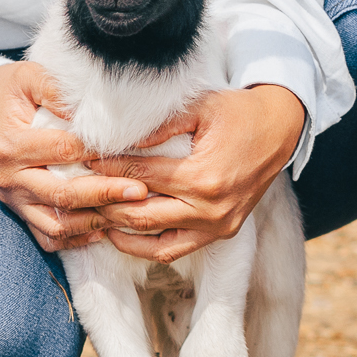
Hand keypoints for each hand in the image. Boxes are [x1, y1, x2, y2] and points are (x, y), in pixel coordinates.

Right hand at [0, 60, 142, 253]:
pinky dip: (76, 238)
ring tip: (128, 213)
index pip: (62, 151)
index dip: (97, 151)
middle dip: (104, 194)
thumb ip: (57, 90)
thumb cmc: (12, 91)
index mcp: (10, 145)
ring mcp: (14, 200)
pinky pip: (48, 237)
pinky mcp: (20, 212)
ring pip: (56, 224)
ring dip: (94, 221)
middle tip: (140, 191)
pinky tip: (105, 228)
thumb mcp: (29, 77)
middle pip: (61, 195)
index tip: (131, 150)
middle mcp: (10, 178)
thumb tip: (91, 111)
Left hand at [83, 84, 308, 263]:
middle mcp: (210, 209)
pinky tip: (121, 234)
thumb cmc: (237, 113)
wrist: (281, 130)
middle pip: (140, 214)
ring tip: (91, 217)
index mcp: (203, 177)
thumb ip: (158, 125)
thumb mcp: (200, 107)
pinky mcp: (222, 234)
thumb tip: (115, 139)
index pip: (139, 177)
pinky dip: (146, 247)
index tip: (82, 160)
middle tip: (76, 193)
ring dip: (119, 231)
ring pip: (154, 240)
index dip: (107, 169)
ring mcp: (217, 226)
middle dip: (103, 203)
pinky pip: (175, 249)